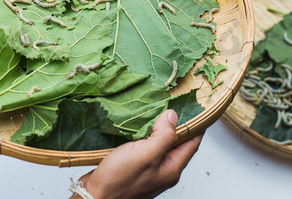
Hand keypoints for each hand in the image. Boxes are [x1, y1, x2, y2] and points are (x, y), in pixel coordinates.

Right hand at [71, 110, 203, 198]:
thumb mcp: (146, 154)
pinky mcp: (134, 167)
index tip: (196, 106)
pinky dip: (144, 134)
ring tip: (156, 110)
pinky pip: (144, 147)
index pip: (192, 142)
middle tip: (174, 103)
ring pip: (159, 144)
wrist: (94, 197)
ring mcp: (148, 169)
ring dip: (158, 127)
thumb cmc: (119, 180)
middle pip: (177, 142)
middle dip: (177, 123)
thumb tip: (173, 116)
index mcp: (171, 168)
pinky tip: (138, 126)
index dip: (197, 124)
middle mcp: (162, 170)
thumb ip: (164, 136)